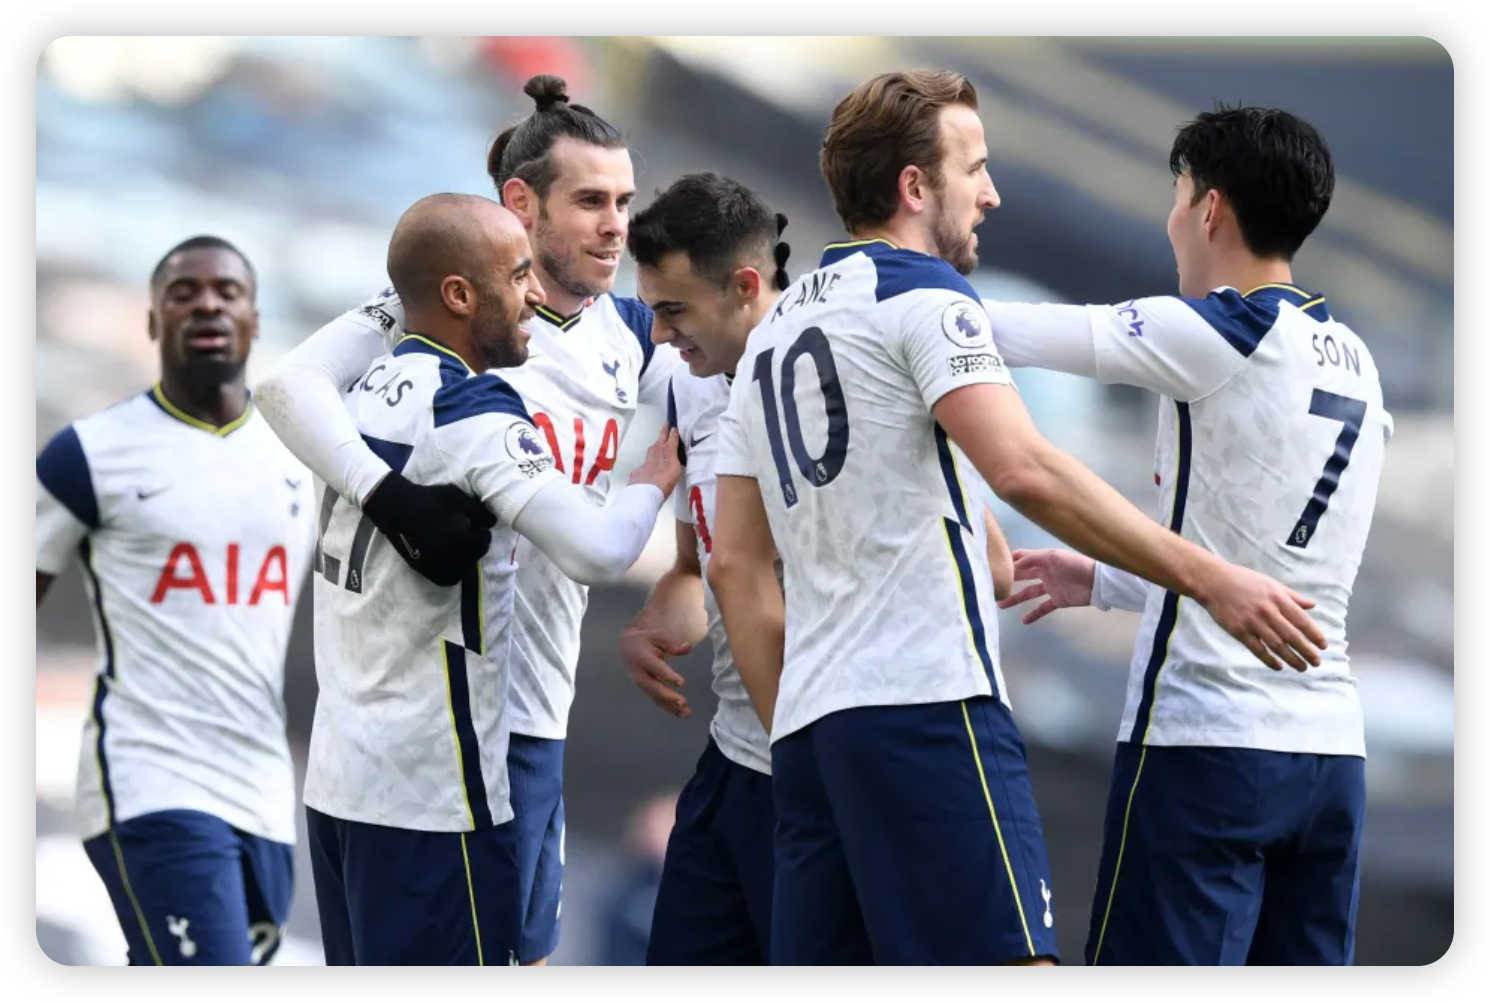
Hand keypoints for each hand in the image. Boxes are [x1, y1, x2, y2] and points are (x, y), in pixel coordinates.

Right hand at [362, 472, 495, 586]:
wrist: (395, 506)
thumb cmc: (427, 498)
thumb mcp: (455, 496)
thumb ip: (477, 510)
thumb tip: (492, 523)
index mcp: (458, 535)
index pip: (482, 543)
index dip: (484, 536)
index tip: (480, 530)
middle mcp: (447, 553)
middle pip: (474, 558)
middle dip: (477, 548)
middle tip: (472, 539)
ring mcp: (434, 563)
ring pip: (461, 572)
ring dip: (466, 563)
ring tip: (462, 550)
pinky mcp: (423, 568)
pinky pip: (444, 579)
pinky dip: (451, 573)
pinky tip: (451, 561)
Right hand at [619, 625, 692, 717]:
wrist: (626, 647)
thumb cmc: (645, 640)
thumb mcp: (658, 636)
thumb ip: (673, 643)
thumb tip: (687, 648)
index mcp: (643, 657)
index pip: (656, 667)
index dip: (668, 675)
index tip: (681, 683)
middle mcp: (640, 673)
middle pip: (654, 687)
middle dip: (668, 696)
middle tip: (683, 702)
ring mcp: (642, 684)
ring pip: (656, 697)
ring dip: (671, 707)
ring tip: (687, 714)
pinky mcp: (646, 690)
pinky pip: (657, 701)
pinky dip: (669, 708)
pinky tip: (682, 713)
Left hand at [629, 425, 683, 497]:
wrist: (646, 491)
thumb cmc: (665, 481)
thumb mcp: (676, 470)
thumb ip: (673, 460)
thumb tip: (671, 456)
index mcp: (667, 451)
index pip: (671, 439)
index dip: (673, 433)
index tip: (673, 427)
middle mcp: (656, 453)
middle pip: (660, 440)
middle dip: (663, 432)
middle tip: (666, 425)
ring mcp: (646, 462)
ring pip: (652, 450)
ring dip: (656, 446)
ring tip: (659, 445)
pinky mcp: (639, 470)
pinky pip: (646, 464)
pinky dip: (649, 464)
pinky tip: (651, 468)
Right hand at [997, 548, 1095, 624]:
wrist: (1097, 582)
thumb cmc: (1075, 566)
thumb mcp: (1052, 557)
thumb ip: (1032, 559)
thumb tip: (1013, 564)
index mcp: (1043, 560)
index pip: (1023, 558)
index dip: (1010, 560)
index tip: (995, 565)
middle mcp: (1045, 572)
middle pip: (1023, 576)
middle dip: (1009, 580)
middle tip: (993, 587)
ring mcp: (1051, 587)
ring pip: (1029, 593)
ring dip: (1015, 598)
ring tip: (1001, 605)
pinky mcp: (1058, 600)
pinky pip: (1043, 608)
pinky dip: (1034, 614)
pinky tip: (1024, 621)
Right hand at [1200, 564, 1325, 671]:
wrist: (1213, 582)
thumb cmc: (1243, 580)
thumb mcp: (1271, 583)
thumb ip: (1292, 596)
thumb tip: (1312, 605)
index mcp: (1278, 598)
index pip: (1301, 620)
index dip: (1314, 634)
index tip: (1323, 646)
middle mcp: (1268, 612)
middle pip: (1292, 636)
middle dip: (1307, 651)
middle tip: (1317, 662)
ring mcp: (1253, 622)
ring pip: (1277, 645)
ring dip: (1291, 658)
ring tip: (1302, 667)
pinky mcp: (1239, 631)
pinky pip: (1257, 649)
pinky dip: (1269, 659)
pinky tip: (1278, 666)